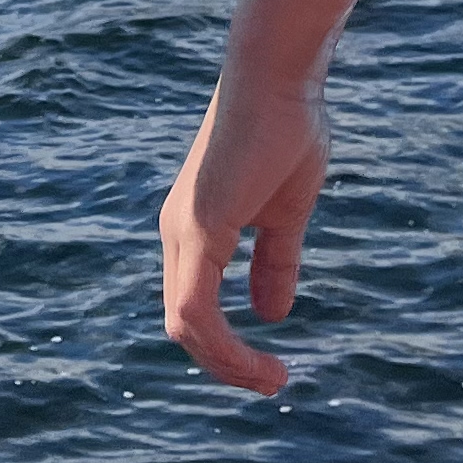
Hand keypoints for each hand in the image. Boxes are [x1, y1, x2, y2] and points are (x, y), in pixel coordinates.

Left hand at [162, 69, 328, 393]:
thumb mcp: (285, 213)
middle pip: (184, 325)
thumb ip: (275, 262)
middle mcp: (177, 233)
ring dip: (228, 365)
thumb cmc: (284, 130)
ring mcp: (183, 231)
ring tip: (272, 381)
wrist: (279, 77)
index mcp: (194, 230)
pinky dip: (226, 347)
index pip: (194, 308)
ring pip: (186, 326)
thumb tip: (271, 315)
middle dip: (226, 366)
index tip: (272, 369)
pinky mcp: (198, 228)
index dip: (228, 348)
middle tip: (273, 385)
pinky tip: (261, 360)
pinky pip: (196, 310)